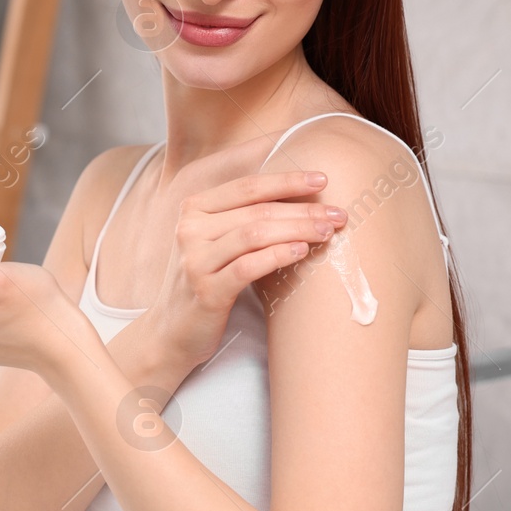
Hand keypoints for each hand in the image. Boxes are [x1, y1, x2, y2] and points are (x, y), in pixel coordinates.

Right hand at [143, 145, 347, 372]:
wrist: (173, 331)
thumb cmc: (205, 281)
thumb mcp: (215, 242)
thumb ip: (242, 218)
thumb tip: (300, 199)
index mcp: (193, 208)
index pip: (246, 186)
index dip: (286, 180)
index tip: (322, 180)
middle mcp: (189, 229)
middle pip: (256, 210)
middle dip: (303, 209)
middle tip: (337, 214)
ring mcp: (195, 260)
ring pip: (254, 234)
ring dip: (297, 230)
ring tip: (327, 232)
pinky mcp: (205, 290)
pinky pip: (248, 267)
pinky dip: (278, 255)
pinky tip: (301, 251)